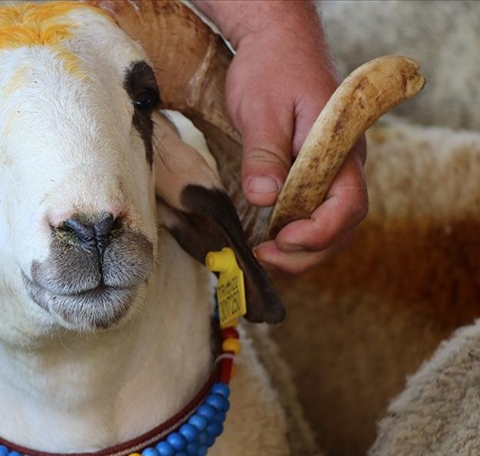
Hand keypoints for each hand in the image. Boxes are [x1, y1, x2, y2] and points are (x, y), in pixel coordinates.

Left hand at [195, 1, 368, 275]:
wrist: (276, 43)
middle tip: (264, 259)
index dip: (318, 232)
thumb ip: (264, 154)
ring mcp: (330, 169)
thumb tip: (263, 198)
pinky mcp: (313, 172)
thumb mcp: (261, 109)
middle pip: (342, 224)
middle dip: (307, 253)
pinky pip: (313, 211)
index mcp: (339, 147)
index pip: (347, 203)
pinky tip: (266, 242)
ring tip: (262, 257)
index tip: (281, 240)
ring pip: (330, 224)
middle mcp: (343, 162)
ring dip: (301, 250)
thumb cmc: (271, 68)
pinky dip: (294, 234)